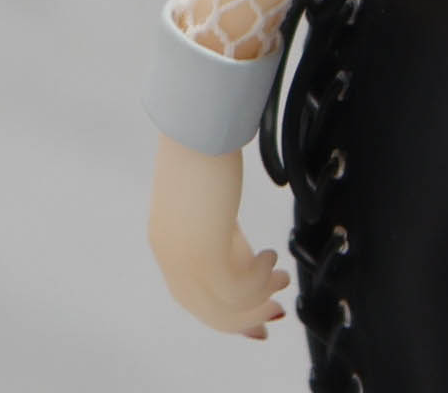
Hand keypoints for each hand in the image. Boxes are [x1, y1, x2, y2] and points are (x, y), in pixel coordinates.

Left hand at [148, 134, 288, 338]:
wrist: (196, 132)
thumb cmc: (201, 154)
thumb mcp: (211, 205)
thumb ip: (222, 235)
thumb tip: (244, 258)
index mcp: (166, 245)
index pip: (193, 298)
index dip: (226, 314)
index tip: (256, 317)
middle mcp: (170, 258)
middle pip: (207, 310)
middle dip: (246, 316)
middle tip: (276, 309)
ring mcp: (184, 258)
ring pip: (223, 305)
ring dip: (259, 297)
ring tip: (281, 277)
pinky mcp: (203, 251)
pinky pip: (236, 287)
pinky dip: (259, 280)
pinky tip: (272, 257)